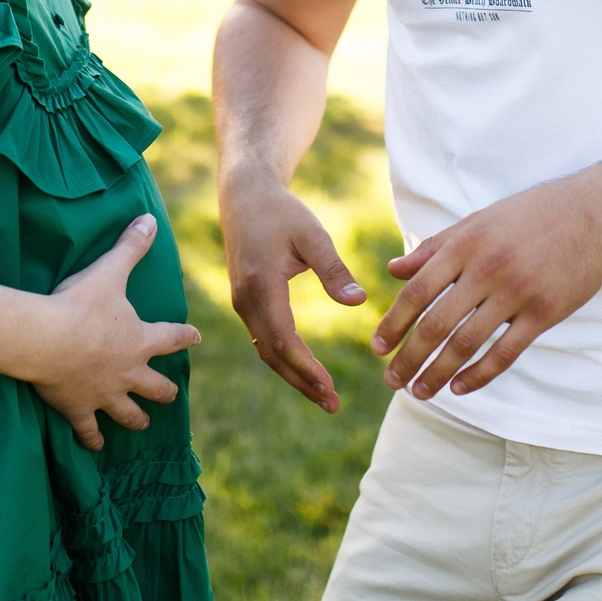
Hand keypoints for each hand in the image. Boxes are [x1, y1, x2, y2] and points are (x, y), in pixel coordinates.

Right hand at [31, 215, 201, 450]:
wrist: (47, 339)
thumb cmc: (80, 303)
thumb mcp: (109, 270)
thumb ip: (132, 246)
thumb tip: (151, 218)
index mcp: (141, 339)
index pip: (172, 337)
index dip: (185, 336)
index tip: (196, 337)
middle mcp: (129, 372)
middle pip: (156, 387)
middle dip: (165, 391)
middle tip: (172, 394)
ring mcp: (105, 394)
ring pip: (128, 413)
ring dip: (136, 419)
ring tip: (142, 424)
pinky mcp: (79, 409)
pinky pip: (89, 430)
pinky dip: (93, 439)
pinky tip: (96, 446)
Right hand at [220, 171, 366, 413]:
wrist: (244, 195)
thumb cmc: (282, 211)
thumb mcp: (312, 235)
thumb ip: (334, 270)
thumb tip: (358, 302)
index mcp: (262, 286)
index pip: (283, 340)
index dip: (306, 367)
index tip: (330, 387)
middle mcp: (246, 300)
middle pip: (273, 355)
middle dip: (302, 382)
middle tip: (333, 405)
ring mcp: (242, 303)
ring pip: (266, 351)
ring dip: (294, 375)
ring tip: (324, 397)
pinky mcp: (246, 301)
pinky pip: (264, 339)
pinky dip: (284, 359)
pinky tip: (305, 371)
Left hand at [372, 172, 601, 399]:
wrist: (593, 212)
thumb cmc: (529, 216)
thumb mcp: (476, 222)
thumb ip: (434, 248)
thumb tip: (393, 270)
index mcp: (465, 244)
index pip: (418, 292)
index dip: (394, 323)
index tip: (376, 348)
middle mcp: (487, 268)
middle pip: (436, 324)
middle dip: (409, 357)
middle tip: (392, 381)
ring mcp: (517, 291)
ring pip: (467, 343)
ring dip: (438, 373)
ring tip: (420, 392)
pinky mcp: (545, 312)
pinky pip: (506, 353)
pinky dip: (479, 375)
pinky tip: (460, 388)